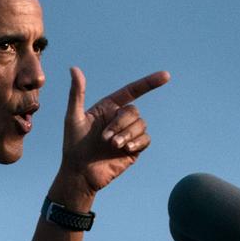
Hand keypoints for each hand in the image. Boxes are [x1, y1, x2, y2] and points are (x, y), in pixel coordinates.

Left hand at [58, 67, 169, 198]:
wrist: (80, 172)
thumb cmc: (74, 144)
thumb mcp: (73, 116)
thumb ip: (77, 93)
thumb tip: (74, 68)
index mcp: (108, 107)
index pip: (132, 90)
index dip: (149, 83)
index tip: (166, 76)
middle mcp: (120, 118)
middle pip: (133, 111)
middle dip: (121, 123)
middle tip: (105, 138)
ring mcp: (128, 133)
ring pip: (141, 125)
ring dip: (127, 134)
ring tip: (112, 145)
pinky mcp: (134, 149)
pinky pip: (146, 139)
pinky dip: (137, 142)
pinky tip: (125, 149)